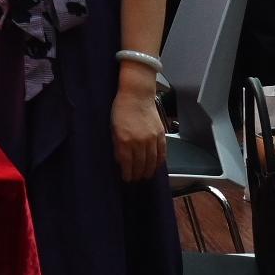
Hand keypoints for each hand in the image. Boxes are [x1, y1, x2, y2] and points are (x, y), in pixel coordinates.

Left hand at [112, 67, 165, 181]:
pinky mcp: (160, 134)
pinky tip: (156, 166)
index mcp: (125, 140)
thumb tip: (121, 160)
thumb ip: (117, 145)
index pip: (127, 163)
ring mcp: (152, 138)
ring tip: (146, 176)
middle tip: (136, 180)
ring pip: (152, 161)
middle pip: (141, 164)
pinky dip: (159, 161)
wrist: (137, 95)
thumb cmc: (121, 109)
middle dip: (138, 174)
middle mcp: (139, 142)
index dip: (127, 173)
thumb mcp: (113, 128)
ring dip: (149, 171)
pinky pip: (162, 152)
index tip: (126, 179)